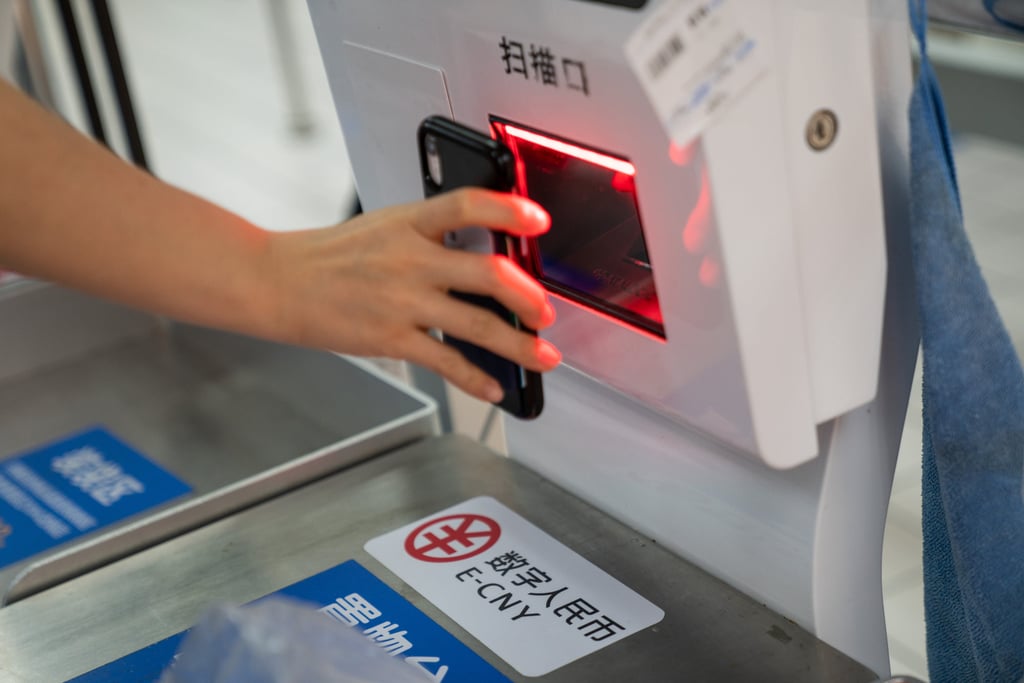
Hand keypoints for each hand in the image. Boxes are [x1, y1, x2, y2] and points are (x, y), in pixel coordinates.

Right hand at [268, 188, 560, 401]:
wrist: (278, 282)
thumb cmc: (331, 256)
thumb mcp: (383, 226)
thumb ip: (430, 234)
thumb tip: (481, 255)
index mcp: (409, 223)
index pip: (466, 205)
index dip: (508, 208)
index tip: (539, 219)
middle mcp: (410, 260)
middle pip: (487, 273)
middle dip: (529, 297)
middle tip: (546, 313)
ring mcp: (402, 301)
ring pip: (476, 324)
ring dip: (518, 344)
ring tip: (543, 356)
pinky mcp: (391, 338)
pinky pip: (445, 361)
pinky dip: (475, 379)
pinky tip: (494, 388)